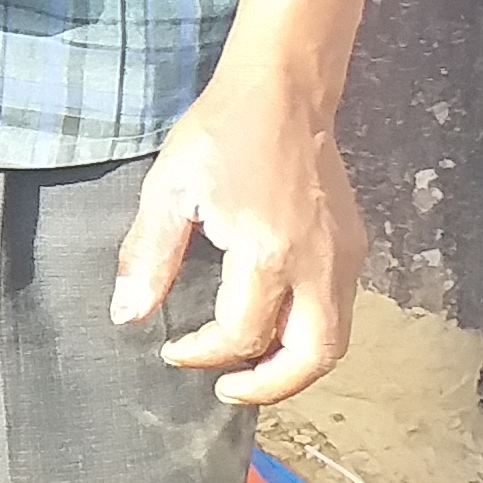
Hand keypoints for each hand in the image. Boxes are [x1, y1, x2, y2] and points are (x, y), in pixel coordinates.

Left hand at [113, 64, 366, 403]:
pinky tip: (273, 327)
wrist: (283, 91)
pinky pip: (339, 311)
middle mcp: (317, 265)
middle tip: (226, 391)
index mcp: (269, 252)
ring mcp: (343, 257)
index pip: (241, 333)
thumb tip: (129, 315)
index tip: (172, 349)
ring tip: (248, 370)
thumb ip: (149, 257)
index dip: (203, 353)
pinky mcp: (353, 246)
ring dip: (292, 367)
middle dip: (268, 387)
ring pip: (334, 342)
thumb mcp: (170, 189)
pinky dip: (309, 336)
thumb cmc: (222, 133)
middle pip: (310, 358)